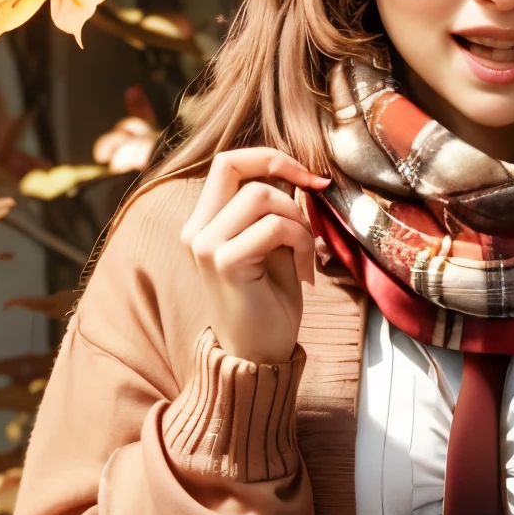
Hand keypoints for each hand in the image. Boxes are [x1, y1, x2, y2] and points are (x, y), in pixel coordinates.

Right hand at [181, 147, 330, 364]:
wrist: (258, 356)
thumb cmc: (269, 304)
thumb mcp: (273, 247)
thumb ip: (274, 211)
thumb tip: (295, 176)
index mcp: (204, 223)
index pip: (227, 163)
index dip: (270, 158)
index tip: (309, 177)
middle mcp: (196, 230)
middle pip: (232, 164)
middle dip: (284, 169)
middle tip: (317, 193)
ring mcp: (205, 245)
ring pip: (261, 195)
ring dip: (299, 221)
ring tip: (308, 256)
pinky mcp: (224, 262)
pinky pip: (273, 227)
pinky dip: (301, 243)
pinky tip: (305, 274)